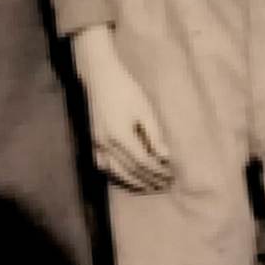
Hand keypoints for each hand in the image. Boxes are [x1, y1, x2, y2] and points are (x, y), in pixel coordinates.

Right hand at [71, 26, 173, 191]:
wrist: (100, 77)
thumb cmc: (126, 90)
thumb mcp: (145, 109)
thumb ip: (155, 135)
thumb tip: (166, 157)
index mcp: (120, 136)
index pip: (143, 162)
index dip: (158, 171)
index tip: (171, 176)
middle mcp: (106, 144)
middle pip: (130, 170)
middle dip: (149, 180)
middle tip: (164, 186)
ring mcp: (97, 144)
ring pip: (116, 172)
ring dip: (134, 181)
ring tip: (149, 187)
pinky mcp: (93, 141)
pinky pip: (103, 165)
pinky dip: (116, 175)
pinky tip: (126, 177)